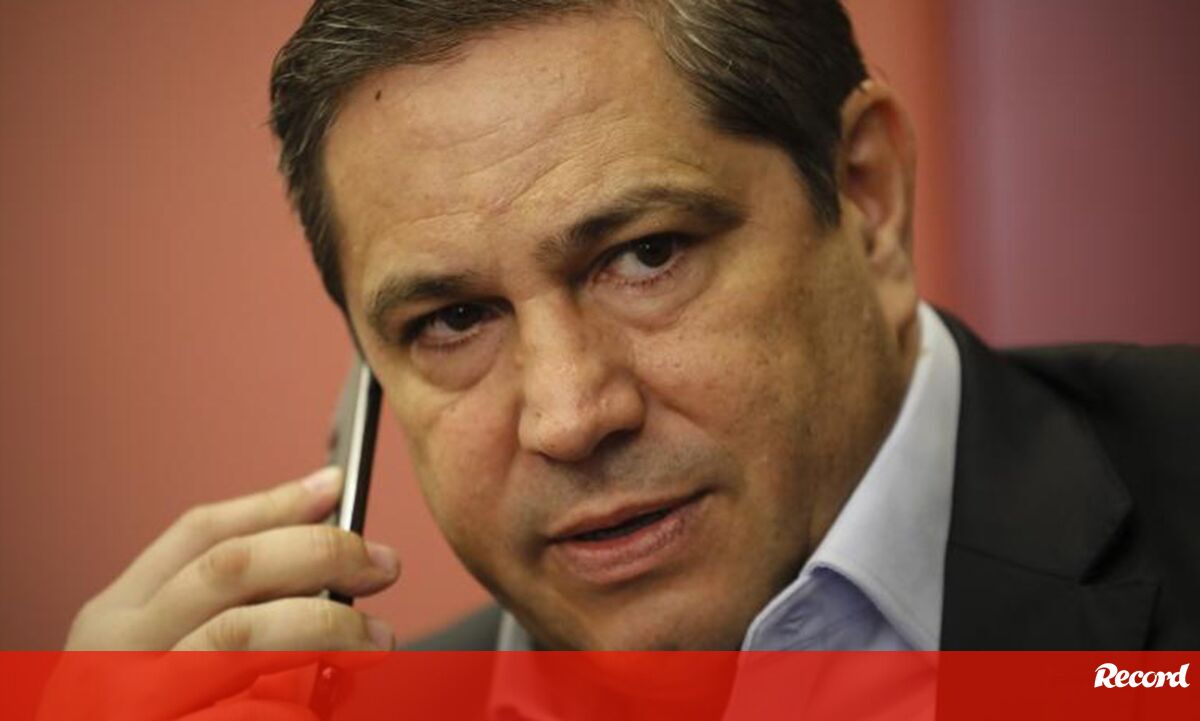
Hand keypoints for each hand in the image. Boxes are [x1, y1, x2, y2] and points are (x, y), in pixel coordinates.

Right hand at [42, 467, 399, 718]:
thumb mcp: (162, 659)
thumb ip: (226, 605)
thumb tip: (325, 524)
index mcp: (113, 619)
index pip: (199, 534)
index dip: (274, 505)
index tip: (336, 485)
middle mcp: (114, 657)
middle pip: (230, 569)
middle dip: (320, 553)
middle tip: (383, 564)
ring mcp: (136, 708)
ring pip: (245, 634)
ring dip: (329, 626)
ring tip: (377, 641)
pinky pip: (254, 712)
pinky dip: (301, 703)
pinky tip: (323, 704)